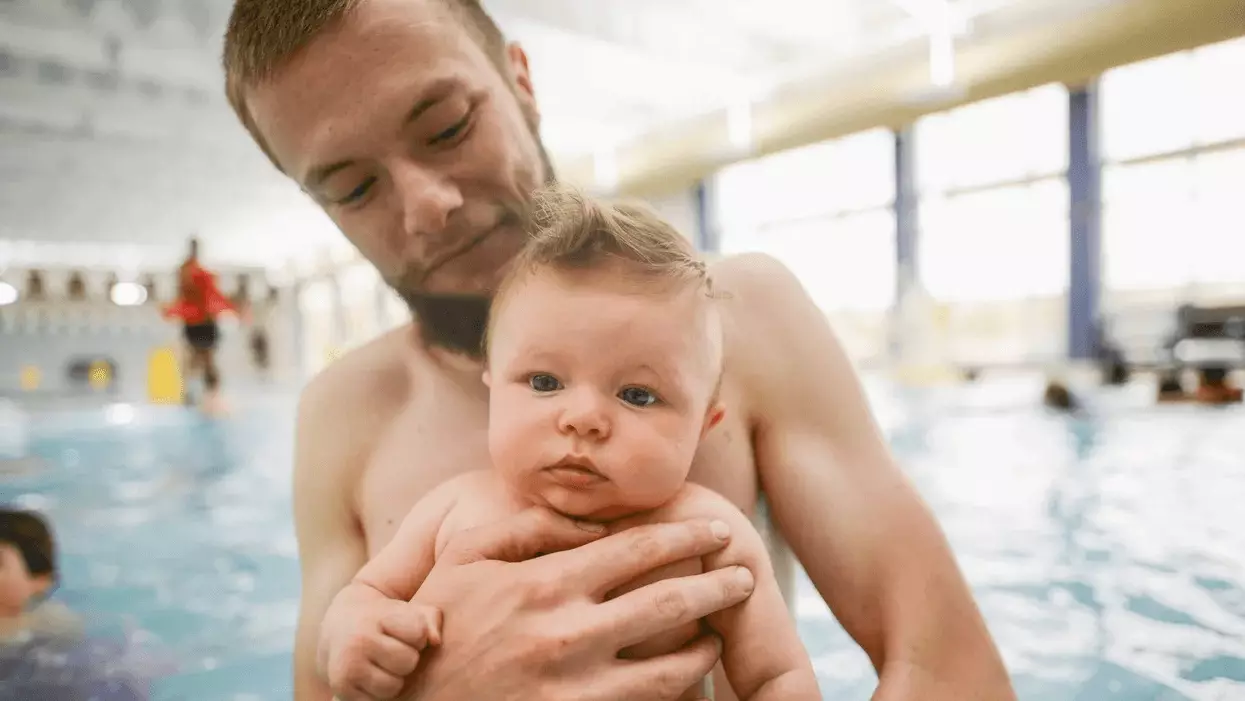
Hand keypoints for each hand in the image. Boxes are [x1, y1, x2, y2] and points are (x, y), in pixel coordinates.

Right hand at [317, 583, 441, 699]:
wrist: (339, 627)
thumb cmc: (384, 620)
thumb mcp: (406, 610)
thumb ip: (429, 619)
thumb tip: (435, 641)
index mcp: (378, 616)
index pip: (418, 633)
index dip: (417, 635)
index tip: (404, 631)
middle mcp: (359, 639)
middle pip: (408, 662)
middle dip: (406, 658)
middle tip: (392, 649)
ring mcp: (347, 665)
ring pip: (393, 686)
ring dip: (393, 679)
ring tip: (382, 664)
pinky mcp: (341, 687)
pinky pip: (377, 700)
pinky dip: (377, 692)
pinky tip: (370, 675)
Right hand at [402, 507, 756, 700]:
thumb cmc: (438, 625)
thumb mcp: (465, 560)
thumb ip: (527, 528)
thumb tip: (588, 518)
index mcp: (546, 584)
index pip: (636, 549)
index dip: (685, 535)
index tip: (717, 529)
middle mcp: (568, 635)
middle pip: (667, 603)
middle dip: (716, 586)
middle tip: (746, 575)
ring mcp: (576, 688)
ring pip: (668, 667)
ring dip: (704, 645)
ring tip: (721, 633)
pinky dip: (675, 692)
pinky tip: (689, 681)